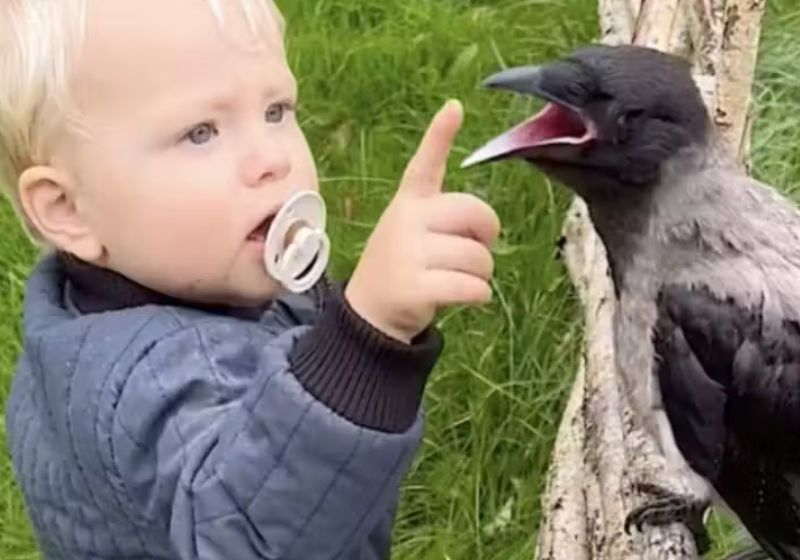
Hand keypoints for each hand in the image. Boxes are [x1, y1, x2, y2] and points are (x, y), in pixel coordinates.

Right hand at [345, 100, 500, 342]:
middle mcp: (407, 221)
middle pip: (477, 214)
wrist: (369, 312)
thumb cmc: (403, 266)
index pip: (425, 164)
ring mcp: (409, 253)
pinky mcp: (415, 287)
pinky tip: (466, 297)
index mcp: (409, 203)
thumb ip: (445, 219)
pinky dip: (480, 296)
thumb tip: (488, 227)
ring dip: (483, 274)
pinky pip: (473, 287)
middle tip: (474, 251)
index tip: (455, 107)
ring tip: (460, 280)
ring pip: (480, 258)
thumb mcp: (411, 231)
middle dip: (488, 237)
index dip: (440, 135)